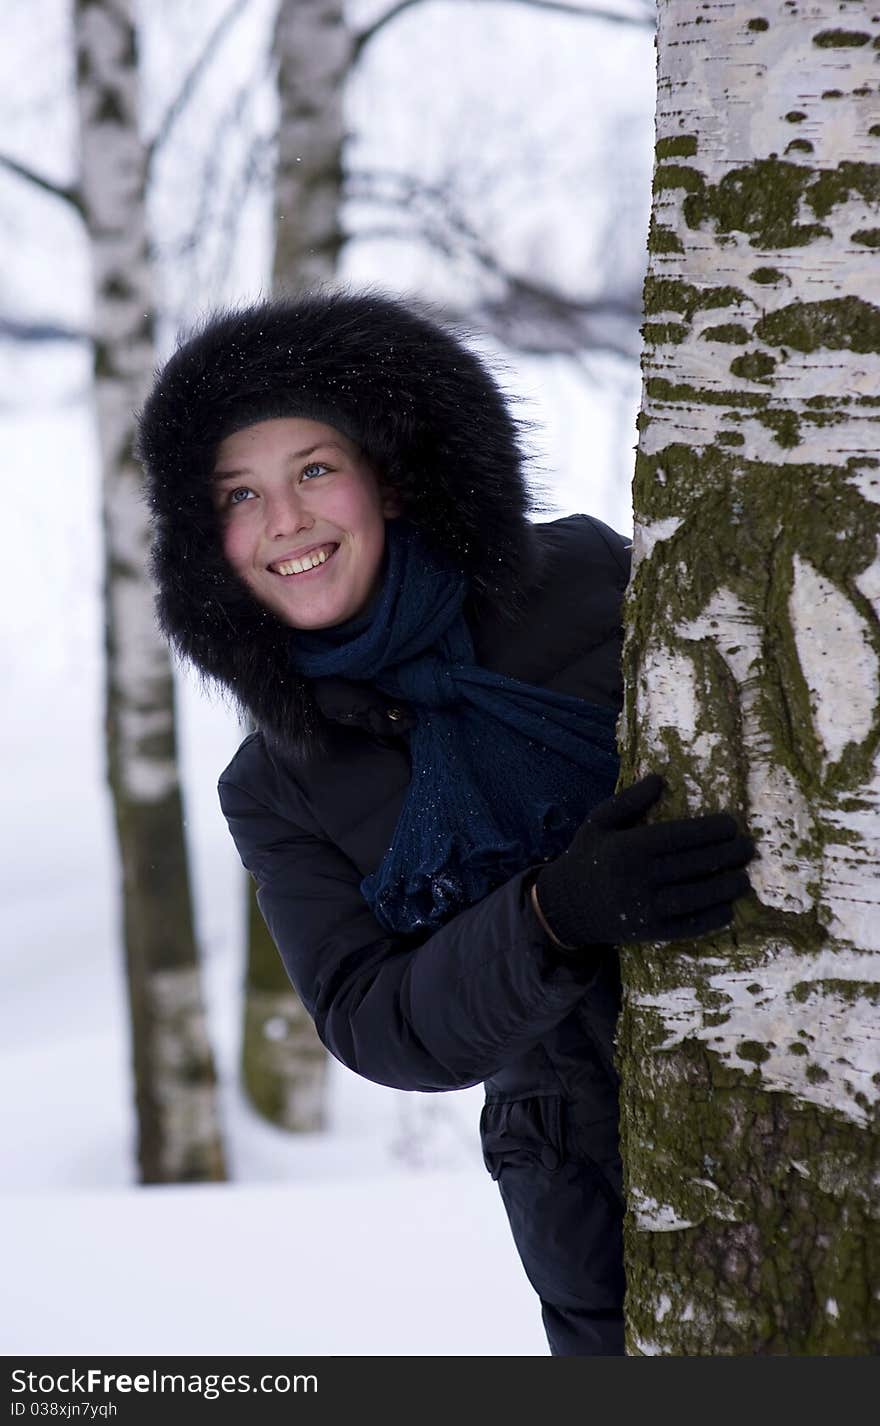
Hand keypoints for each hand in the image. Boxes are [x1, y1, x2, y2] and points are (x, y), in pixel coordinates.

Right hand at [533, 772, 756, 949]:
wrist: (564, 906)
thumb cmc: (586, 857)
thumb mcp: (598, 822)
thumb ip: (629, 800)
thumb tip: (660, 778)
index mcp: (628, 847)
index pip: (679, 836)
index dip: (710, 830)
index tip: (732, 825)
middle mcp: (638, 877)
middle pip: (693, 865)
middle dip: (727, 855)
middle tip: (748, 848)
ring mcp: (644, 907)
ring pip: (695, 897)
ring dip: (725, 888)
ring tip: (743, 878)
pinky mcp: (648, 932)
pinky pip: (686, 926)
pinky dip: (710, 919)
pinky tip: (727, 909)